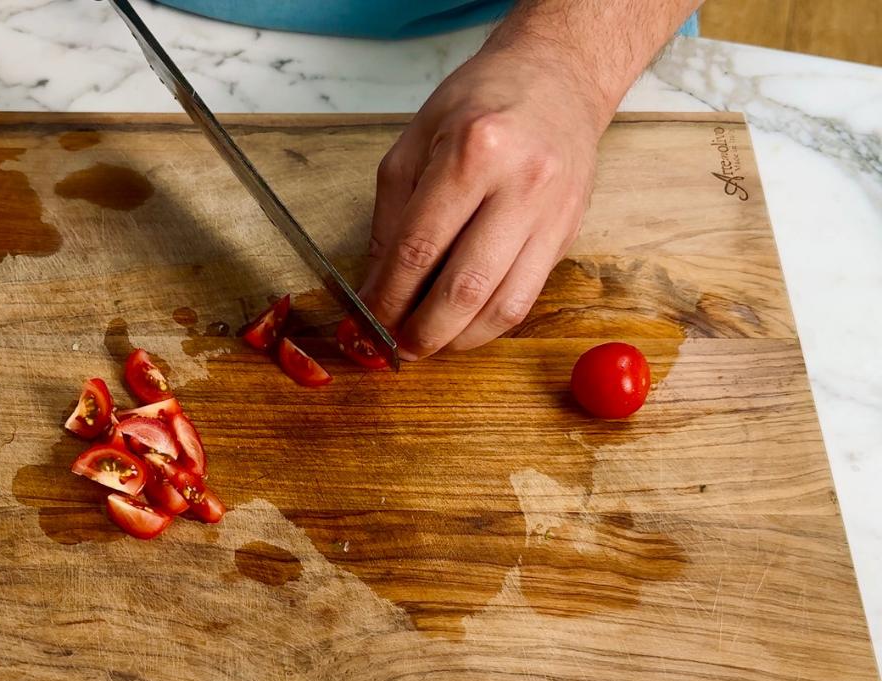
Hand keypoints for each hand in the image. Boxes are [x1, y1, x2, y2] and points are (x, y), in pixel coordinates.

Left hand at [360, 44, 608, 358]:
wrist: (558, 78)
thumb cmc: (478, 104)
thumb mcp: (414, 144)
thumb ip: (390, 220)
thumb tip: (375, 289)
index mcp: (473, 153)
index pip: (419, 248)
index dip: (388, 297)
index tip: (367, 323)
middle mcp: (520, 184)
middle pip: (464, 286)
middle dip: (423, 330)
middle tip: (396, 349)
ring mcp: (552, 213)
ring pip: (503, 304)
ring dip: (459, 338)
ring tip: (428, 343)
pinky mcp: (568, 234)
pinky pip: (527, 298)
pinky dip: (489, 324)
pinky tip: (463, 326)